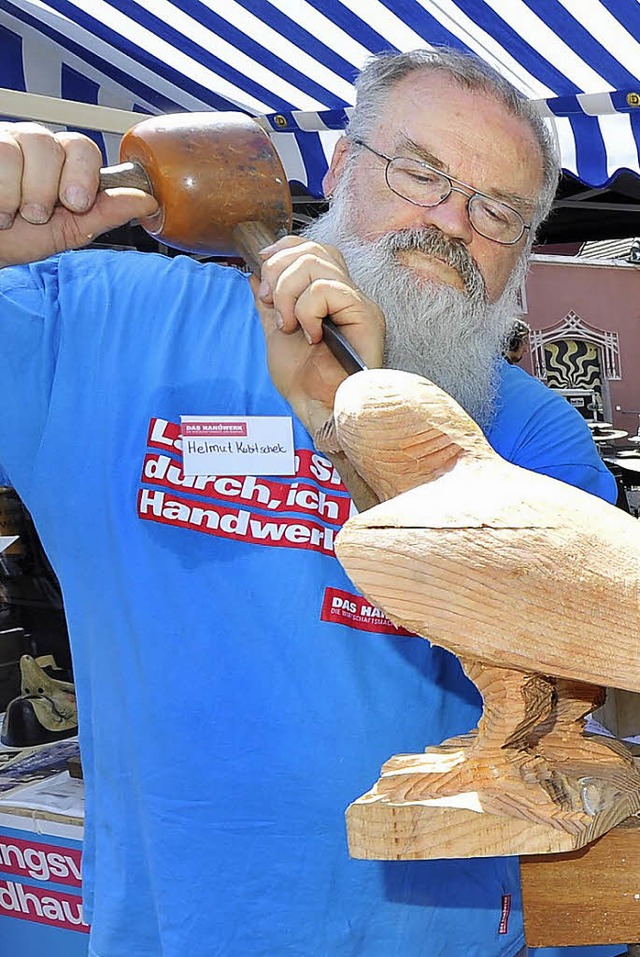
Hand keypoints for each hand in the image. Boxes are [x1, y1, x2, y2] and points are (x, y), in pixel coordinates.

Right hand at [0, 122, 158, 266]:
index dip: (82, 175)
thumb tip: (146, 201)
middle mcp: (31, 146)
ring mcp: (5, 142)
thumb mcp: (67, 231)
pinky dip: (0, 193)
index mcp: (58, 164)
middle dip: (45, 189)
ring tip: (11, 212)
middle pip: (50, 144)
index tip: (76, 204)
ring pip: (21, 148)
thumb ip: (105, 213)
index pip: (82, 148)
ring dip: (19, 194)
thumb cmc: (18, 238)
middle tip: (37, 213)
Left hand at [252, 235, 384, 434]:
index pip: (314, 248)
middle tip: (270, 304)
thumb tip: (255, 274)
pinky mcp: (365, 316)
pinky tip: (310, 335)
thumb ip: (270, 304)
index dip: (285, 249)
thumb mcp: (276, 335)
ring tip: (290, 326)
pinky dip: (306, 311)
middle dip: (278, 271)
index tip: (262, 271)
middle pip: (314, 248)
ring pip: (315, 264)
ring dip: (288, 295)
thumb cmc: (304, 385)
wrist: (318, 411)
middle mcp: (348, 296)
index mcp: (330, 298)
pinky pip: (326, 290)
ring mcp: (358, 304)